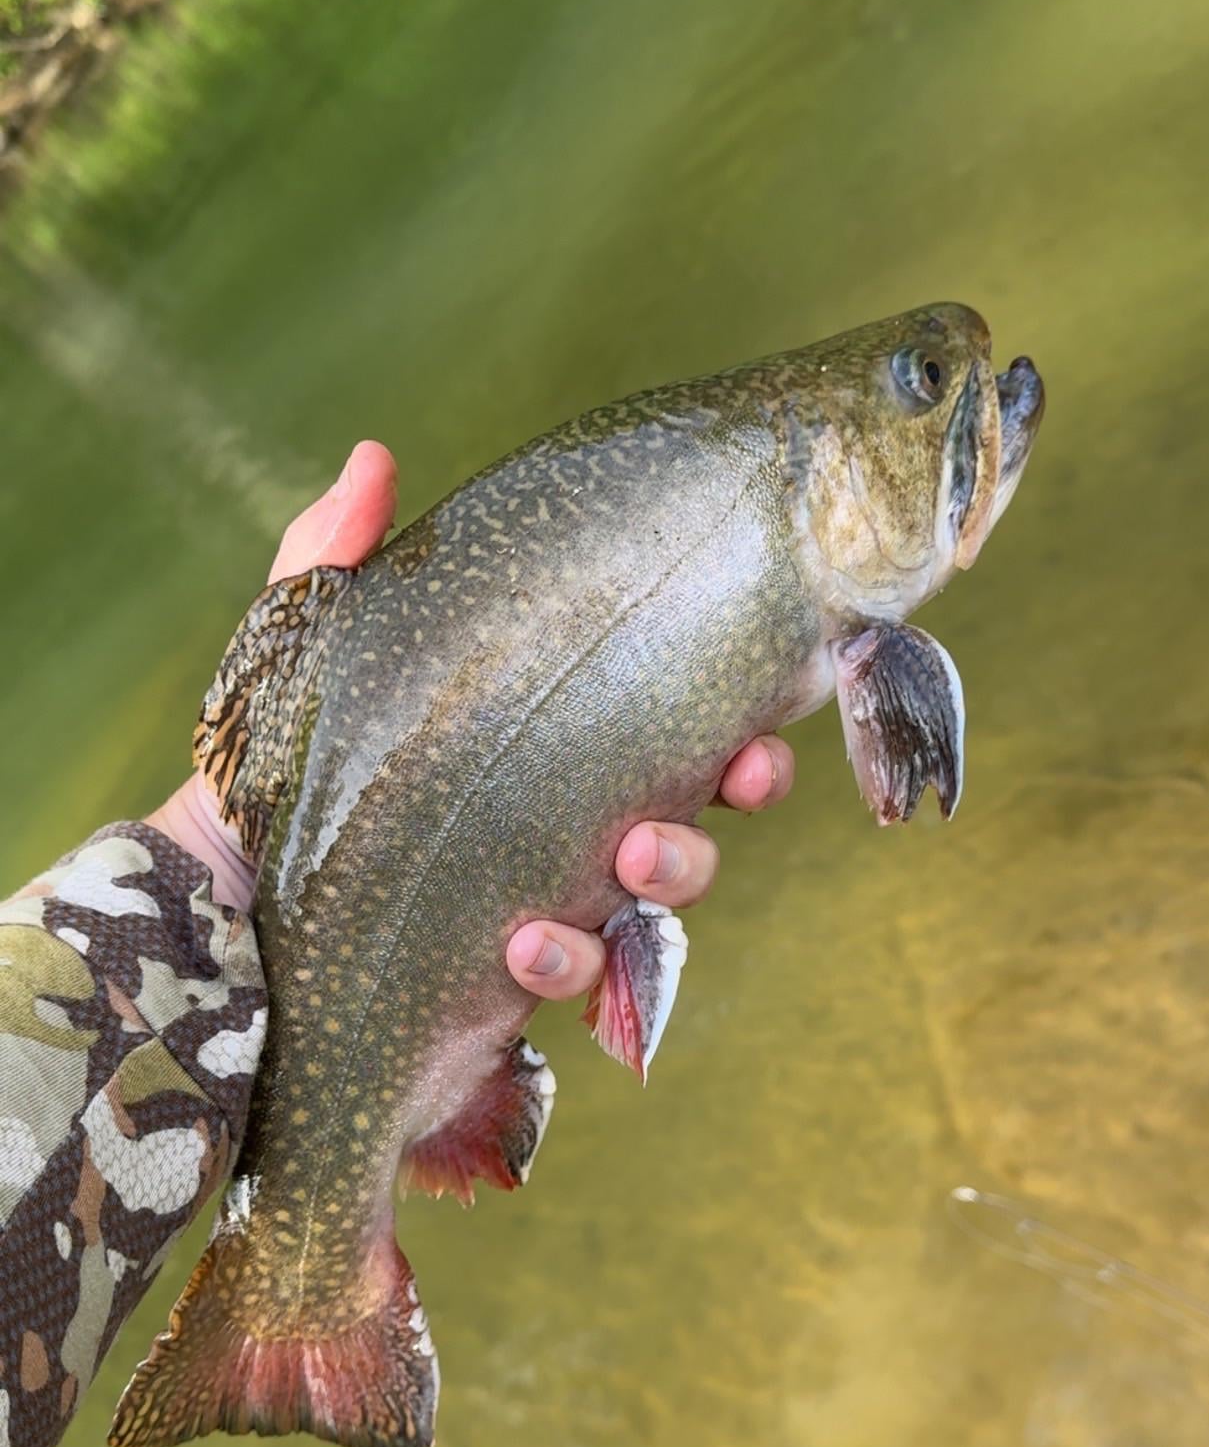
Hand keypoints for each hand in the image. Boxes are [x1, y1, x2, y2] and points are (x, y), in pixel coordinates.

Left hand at [147, 444, 795, 989]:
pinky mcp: (506, 991)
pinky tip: (522, 943)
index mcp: (541, 752)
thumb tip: (375, 455)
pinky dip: (565, 962)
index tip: (765, 701)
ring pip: (657, 899)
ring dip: (675, 871)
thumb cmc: (262, 786)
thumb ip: (334, 563)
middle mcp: (558, 832)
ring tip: (632, 854)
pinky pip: (574, 979)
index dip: (738, 718)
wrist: (204, 924)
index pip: (670, 726)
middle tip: (736, 775)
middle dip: (738, 794)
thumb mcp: (297, 663)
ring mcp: (545, 913)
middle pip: (697, 810)